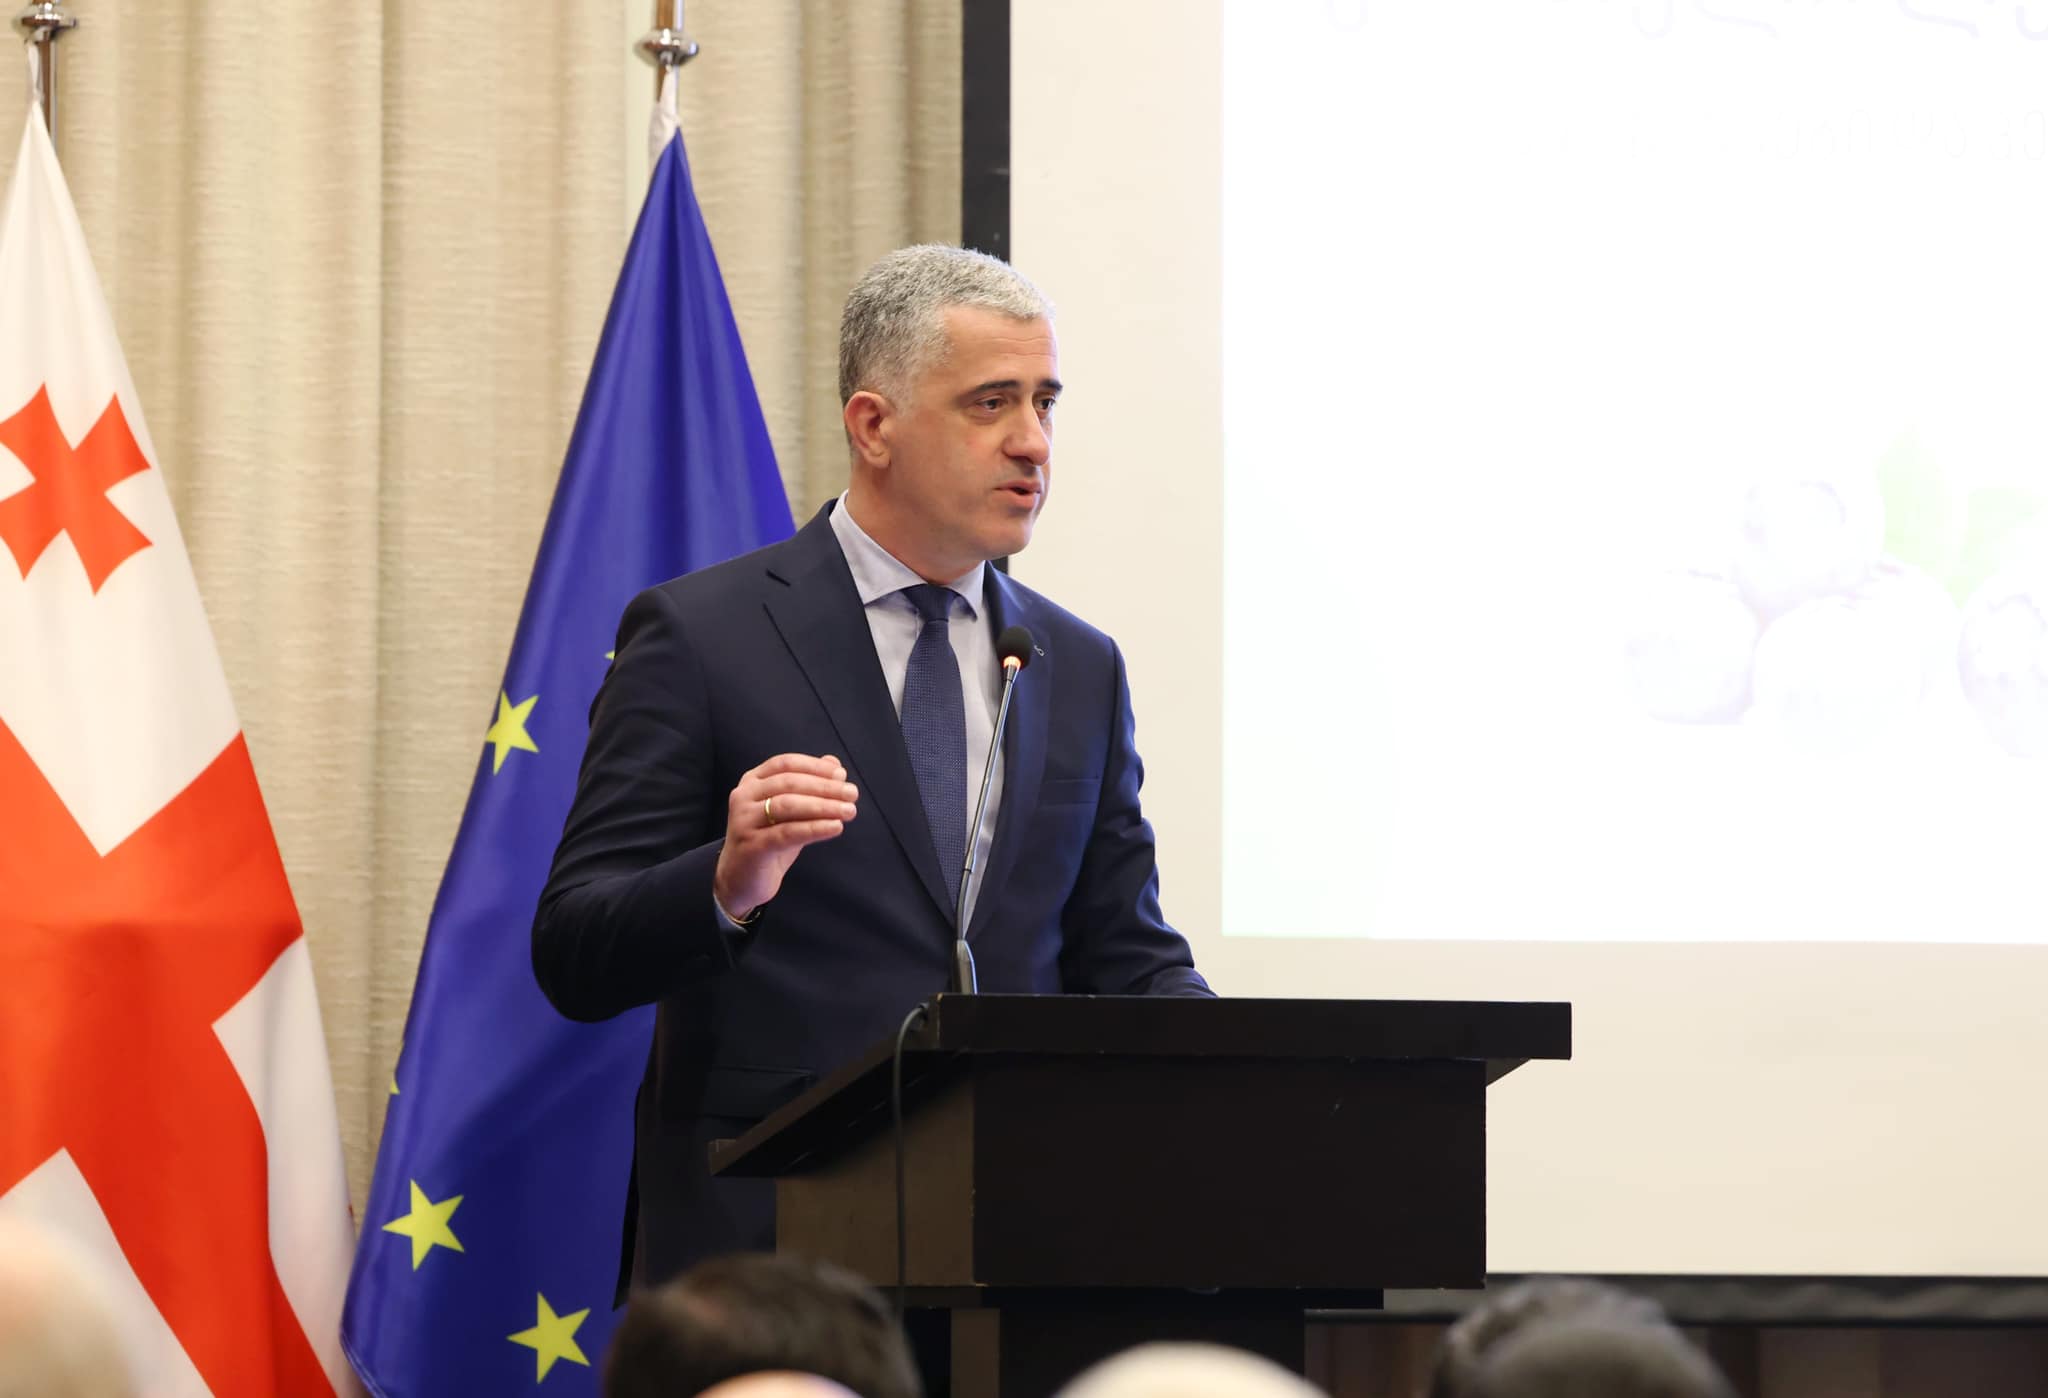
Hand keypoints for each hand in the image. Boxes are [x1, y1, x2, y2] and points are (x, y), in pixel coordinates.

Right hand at [712, 754, 858, 919]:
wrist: (741, 880)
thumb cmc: (769, 840)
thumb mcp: (792, 812)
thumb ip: (810, 788)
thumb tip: (834, 764)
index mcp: (752, 781)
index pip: (785, 764)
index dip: (815, 767)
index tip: (841, 774)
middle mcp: (744, 796)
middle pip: (789, 783)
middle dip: (824, 787)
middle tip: (853, 794)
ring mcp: (744, 821)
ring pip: (787, 805)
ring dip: (823, 806)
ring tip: (849, 810)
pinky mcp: (751, 845)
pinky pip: (787, 833)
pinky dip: (814, 828)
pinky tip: (836, 827)